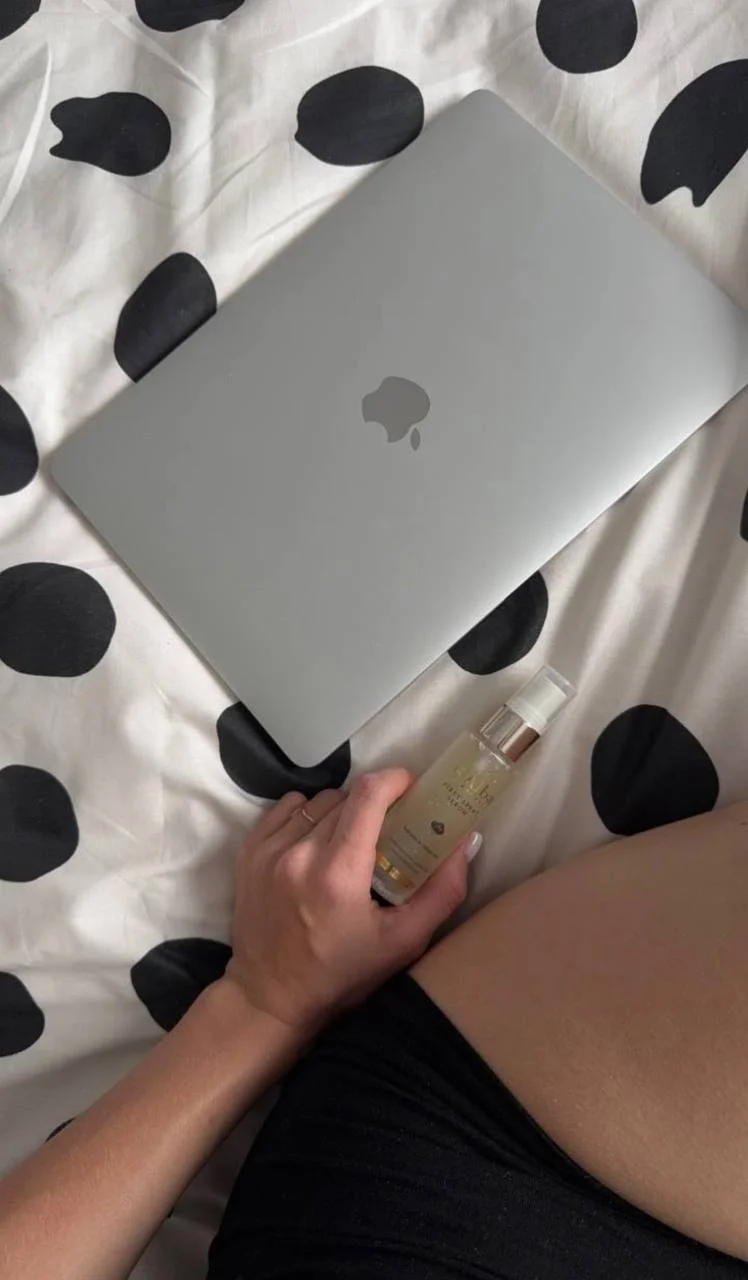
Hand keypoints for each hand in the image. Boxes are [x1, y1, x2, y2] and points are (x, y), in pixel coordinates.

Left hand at [224, 769, 476, 1034]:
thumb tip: (464, 841)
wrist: (270, 997)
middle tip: (386, 831)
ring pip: (318, 801)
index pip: (367, 795)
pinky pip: (287, 808)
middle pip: (347, 797)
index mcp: (338, 874)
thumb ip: (442, 892)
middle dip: (373, 806)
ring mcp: (269, 850)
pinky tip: (316, 843)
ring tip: (349, 842)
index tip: (410, 789)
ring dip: (341, 811)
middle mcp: (299, 854)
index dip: (394, 781)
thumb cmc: (342, 974)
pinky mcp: (250, 852)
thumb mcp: (404, 943)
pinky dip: (308, 815)